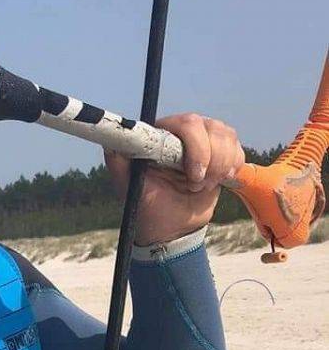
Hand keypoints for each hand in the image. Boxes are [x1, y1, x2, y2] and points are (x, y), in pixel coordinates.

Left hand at [104, 113, 245, 245]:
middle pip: (209, 127)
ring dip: (219, 167)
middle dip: (208, 160)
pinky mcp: (222, 150)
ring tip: (199, 186)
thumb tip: (111, 141)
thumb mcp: (128, 186)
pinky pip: (237, 148)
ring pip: (226, 136)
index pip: (185, 123)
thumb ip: (118, 162)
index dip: (195, 146)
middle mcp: (182, 131)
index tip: (192, 174)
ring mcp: (204, 138)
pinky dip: (231, 168)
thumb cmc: (148, 206)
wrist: (172, 227)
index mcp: (160, 135)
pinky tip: (215, 181)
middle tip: (195, 184)